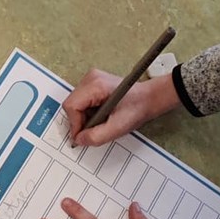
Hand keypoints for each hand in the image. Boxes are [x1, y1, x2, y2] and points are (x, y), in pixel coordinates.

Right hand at [64, 67, 178, 147]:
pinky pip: (81, 101)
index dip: (75, 125)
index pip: (71, 106)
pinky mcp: (93, 83)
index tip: (83, 136)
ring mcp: (91, 79)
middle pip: (72, 104)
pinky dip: (87, 112)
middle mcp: (91, 78)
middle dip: (80, 121)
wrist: (148, 99)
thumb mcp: (118, 127)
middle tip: (95, 129)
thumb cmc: (136, 109)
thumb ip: (96, 136)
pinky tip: (101, 115)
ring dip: (84, 117)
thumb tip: (79, 140)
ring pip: (75, 104)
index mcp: (96, 85)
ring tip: (101, 121)